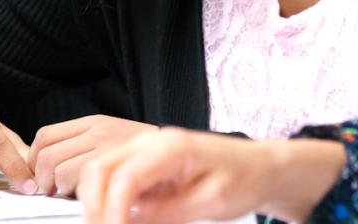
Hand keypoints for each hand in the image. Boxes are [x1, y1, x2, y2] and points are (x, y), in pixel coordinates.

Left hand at [29, 115, 157, 195]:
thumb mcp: (114, 141)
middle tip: (54, 192)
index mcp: (96, 122)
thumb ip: (83, 148)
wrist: (186, 156)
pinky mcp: (117, 166)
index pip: (45, 137)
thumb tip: (44, 168)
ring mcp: (109, 147)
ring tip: (75, 197)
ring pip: (59, 172)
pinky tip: (89, 200)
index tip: (42, 178)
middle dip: (42, 180)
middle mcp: (99, 130)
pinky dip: (77, 198)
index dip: (34, 161)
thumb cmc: (150, 159)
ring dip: (61, 191)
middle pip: (45, 155)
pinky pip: (80, 185)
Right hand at [79, 128, 345, 223]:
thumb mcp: (211, 203)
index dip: (111, 213)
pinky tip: (122, 219)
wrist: (263, 167)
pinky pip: (115, 178)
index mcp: (171, 147)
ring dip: (97, 202)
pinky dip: (109, 200)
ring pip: (100, 171)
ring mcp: (148, 149)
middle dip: (94, 207)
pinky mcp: (148, 163)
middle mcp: (153, 142)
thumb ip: (167, 212)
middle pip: (99, 169)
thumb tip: (129, 221)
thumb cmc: (245, 178)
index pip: (123, 178)